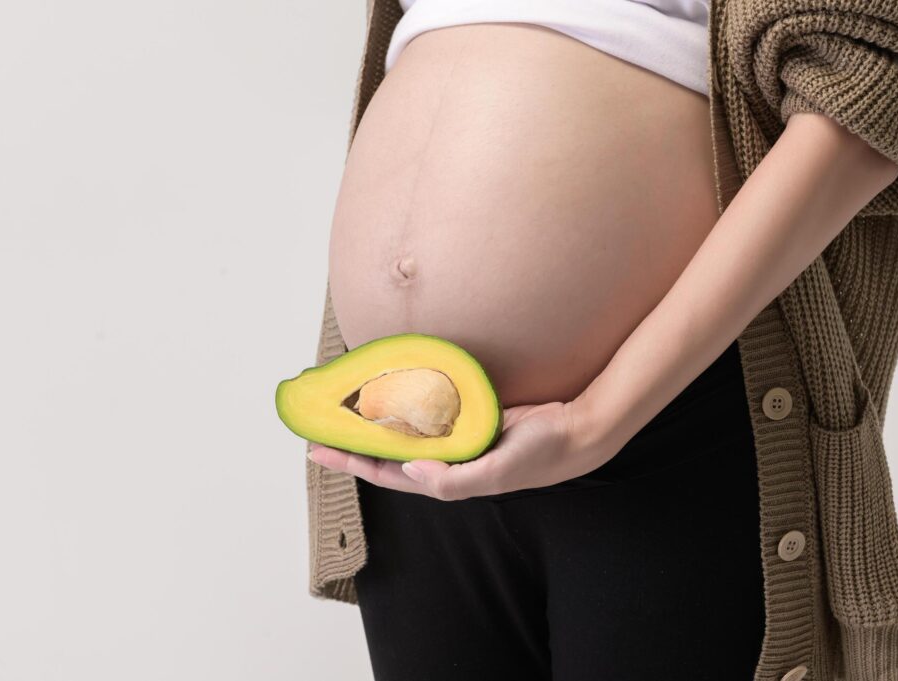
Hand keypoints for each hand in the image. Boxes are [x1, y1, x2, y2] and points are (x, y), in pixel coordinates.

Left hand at [306, 400, 610, 500]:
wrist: (579, 428)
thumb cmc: (543, 455)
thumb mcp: (496, 474)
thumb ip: (452, 480)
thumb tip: (408, 467)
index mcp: (448, 478)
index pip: (390, 472)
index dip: (354, 463)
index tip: (320, 451)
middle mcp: (447, 457)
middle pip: (389, 451)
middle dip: (354, 442)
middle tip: (318, 425)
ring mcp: (457, 433)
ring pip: (407, 427)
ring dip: (377, 419)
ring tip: (345, 405)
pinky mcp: (469, 410)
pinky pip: (430, 405)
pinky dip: (408, 399)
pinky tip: (391, 386)